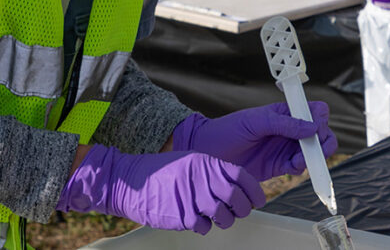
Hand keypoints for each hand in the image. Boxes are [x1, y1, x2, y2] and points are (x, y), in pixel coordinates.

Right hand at [57, 144, 264, 233]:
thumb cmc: (163, 172)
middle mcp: (201, 178)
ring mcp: (191, 197)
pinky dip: (204, 227)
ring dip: (224, 220)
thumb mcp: (191, 162)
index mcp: (206, 163)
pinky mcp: (181, 216)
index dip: (254, 191)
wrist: (132, 181)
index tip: (258, 200)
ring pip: (223, 216)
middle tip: (238, 212)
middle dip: (242, 209)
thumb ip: (213, 172)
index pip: (241, 177)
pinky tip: (196, 220)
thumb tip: (237, 187)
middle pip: (235, 199)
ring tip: (216, 217)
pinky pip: (203, 227)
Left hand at [172, 102, 337, 180]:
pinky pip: (299, 166)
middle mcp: (289, 129)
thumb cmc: (228, 129)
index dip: (320, 119)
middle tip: (315, 149)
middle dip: (323, 141)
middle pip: (319, 133)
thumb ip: (285, 124)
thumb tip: (312, 128)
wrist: (208, 152)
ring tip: (298, 160)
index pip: (314, 111)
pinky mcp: (279, 166)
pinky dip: (301, 167)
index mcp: (285, 112)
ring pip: (312, 152)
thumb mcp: (256, 121)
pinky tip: (291, 167)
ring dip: (312, 156)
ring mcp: (284, 148)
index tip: (315, 127)